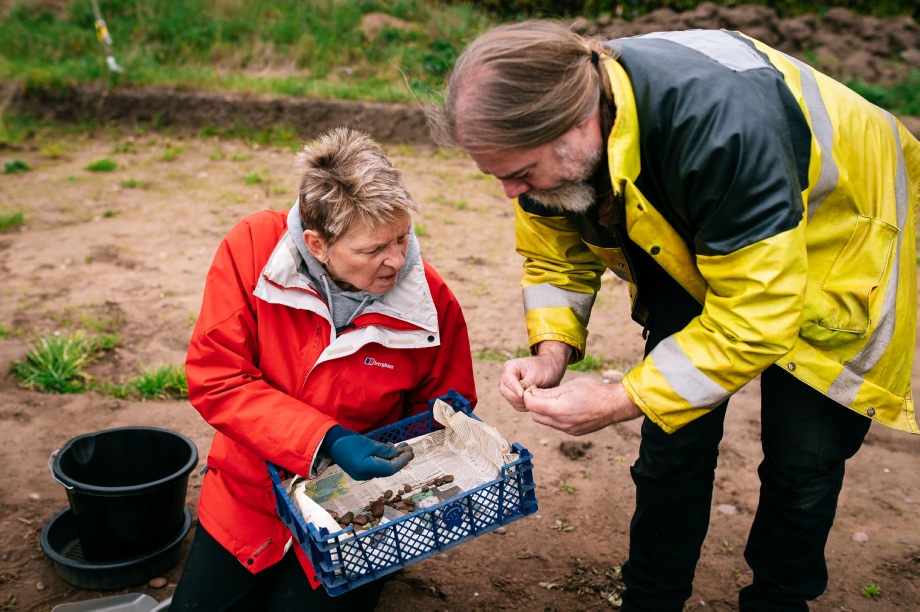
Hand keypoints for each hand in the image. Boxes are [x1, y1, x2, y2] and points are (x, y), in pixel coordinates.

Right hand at [321, 426, 413, 480]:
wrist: (331, 442)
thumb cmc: (349, 442)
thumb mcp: (369, 444)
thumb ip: (385, 451)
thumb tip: (398, 454)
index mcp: (366, 469)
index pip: (390, 468)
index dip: (402, 461)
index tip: (410, 453)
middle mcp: (365, 475)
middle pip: (388, 469)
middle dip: (400, 459)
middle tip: (409, 449)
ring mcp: (362, 474)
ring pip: (383, 466)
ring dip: (393, 457)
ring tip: (402, 446)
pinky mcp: (361, 469)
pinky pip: (377, 465)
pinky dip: (385, 458)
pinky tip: (390, 449)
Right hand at [500, 341, 571, 410]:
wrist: (550, 371)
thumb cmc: (544, 369)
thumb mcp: (537, 374)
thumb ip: (527, 383)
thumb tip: (520, 394)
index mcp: (510, 367)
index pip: (507, 379)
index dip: (514, 388)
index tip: (522, 395)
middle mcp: (507, 377)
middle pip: (505, 391)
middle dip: (517, 397)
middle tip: (530, 399)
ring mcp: (509, 387)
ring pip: (509, 399)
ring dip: (521, 403)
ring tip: (533, 400)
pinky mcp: (514, 395)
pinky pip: (514, 404)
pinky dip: (523, 406)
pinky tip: (532, 402)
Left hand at [522, 378, 642, 435]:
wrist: (614, 405)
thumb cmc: (593, 391)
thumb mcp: (569, 386)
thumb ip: (548, 392)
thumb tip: (532, 393)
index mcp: (558, 410)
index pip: (531, 405)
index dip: (528, 395)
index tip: (533, 388)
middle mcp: (561, 424)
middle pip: (536, 415)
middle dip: (535, 404)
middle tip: (542, 393)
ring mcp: (568, 430)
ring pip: (546, 422)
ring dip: (545, 411)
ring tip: (555, 399)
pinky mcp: (574, 433)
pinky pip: (557, 426)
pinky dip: (556, 417)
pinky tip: (565, 407)